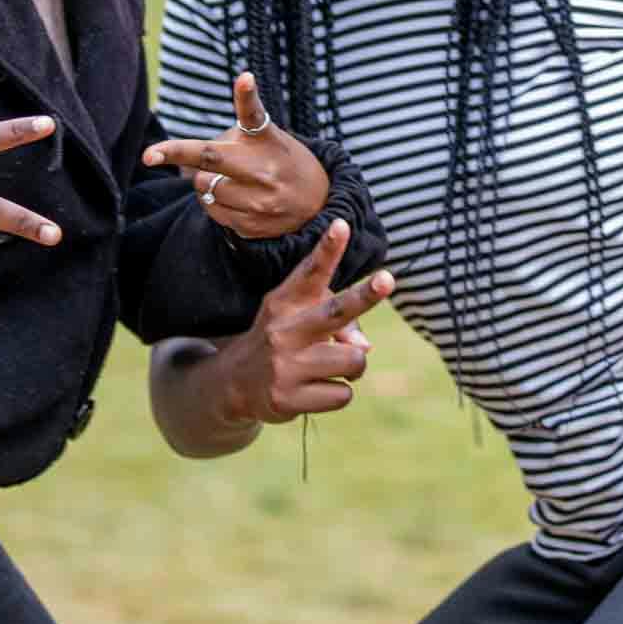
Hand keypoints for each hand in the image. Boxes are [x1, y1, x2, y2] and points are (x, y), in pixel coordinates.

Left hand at [141, 73, 332, 241]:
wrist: (320, 204)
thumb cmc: (281, 160)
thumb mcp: (267, 138)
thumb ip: (233, 136)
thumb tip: (185, 157)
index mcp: (267, 140)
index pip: (252, 114)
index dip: (247, 93)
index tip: (246, 77)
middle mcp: (264, 169)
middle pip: (207, 160)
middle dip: (172, 154)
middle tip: (151, 155)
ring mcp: (258, 201)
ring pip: (202, 187)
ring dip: (204, 181)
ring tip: (230, 179)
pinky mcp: (251, 226)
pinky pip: (211, 211)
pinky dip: (214, 202)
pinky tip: (236, 198)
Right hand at [215, 219, 393, 425]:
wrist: (235, 383)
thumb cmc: (283, 342)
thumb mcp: (300, 322)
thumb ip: (339, 325)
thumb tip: (365, 349)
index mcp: (286, 302)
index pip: (310, 272)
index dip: (327, 249)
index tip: (341, 225)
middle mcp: (283, 330)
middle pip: (334, 312)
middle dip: (364, 296)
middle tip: (387, 279)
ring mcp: (285, 365)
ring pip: (354, 359)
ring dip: (353, 365)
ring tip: (329, 366)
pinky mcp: (288, 398)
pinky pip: (343, 393)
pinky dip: (337, 392)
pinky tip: (313, 389)